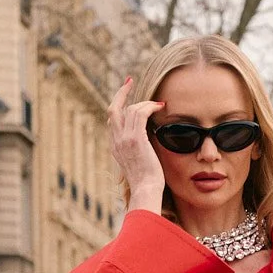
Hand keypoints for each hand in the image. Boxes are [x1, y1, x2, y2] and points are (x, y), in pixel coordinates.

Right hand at [107, 78, 164, 212]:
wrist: (146, 191)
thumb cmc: (147, 183)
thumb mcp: (140, 163)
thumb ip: (140, 150)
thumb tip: (149, 141)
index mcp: (115, 147)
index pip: (112, 120)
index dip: (118, 105)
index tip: (125, 93)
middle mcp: (117, 141)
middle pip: (113, 109)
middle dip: (121, 93)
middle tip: (130, 81)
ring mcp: (125, 140)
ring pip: (130, 109)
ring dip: (145, 103)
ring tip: (158, 104)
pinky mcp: (136, 139)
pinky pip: (140, 113)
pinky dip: (150, 106)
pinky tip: (160, 106)